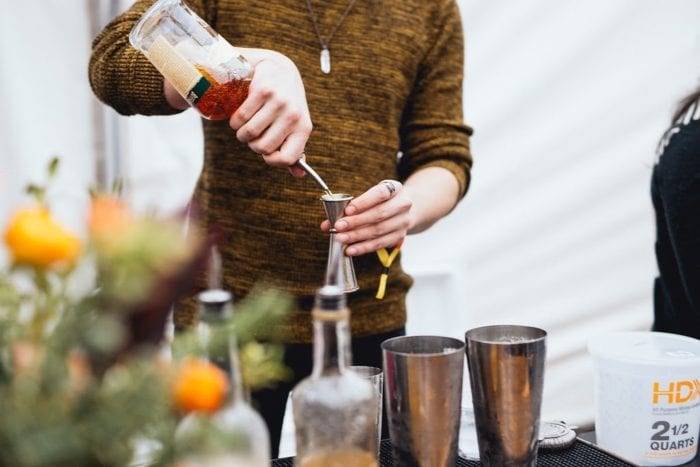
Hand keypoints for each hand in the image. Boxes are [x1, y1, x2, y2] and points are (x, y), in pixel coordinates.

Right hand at [229, 52, 311, 176]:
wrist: (280, 69)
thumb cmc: (286, 105)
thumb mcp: (294, 126)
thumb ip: (294, 150)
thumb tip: (299, 175)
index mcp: (304, 128)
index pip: (287, 159)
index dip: (271, 161)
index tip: (266, 153)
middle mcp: (294, 115)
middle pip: (263, 148)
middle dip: (253, 145)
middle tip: (253, 136)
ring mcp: (279, 102)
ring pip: (249, 134)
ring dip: (241, 134)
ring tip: (244, 127)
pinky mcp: (263, 90)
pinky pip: (240, 118)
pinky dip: (235, 122)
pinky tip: (239, 117)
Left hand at [321, 180, 412, 255]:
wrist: (402, 210)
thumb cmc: (380, 201)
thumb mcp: (369, 197)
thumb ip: (348, 208)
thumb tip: (326, 224)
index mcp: (395, 189)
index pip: (380, 194)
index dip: (364, 202)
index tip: (348, 210)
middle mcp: (402, 204)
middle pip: (379, 214)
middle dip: (356, 222)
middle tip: (338, 227)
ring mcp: (403, 222)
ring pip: (378, 231)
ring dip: (357, 236)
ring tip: (341, 238)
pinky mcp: (400, 236)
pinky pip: (380, 244)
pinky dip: (363, 248)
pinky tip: (350, 249)